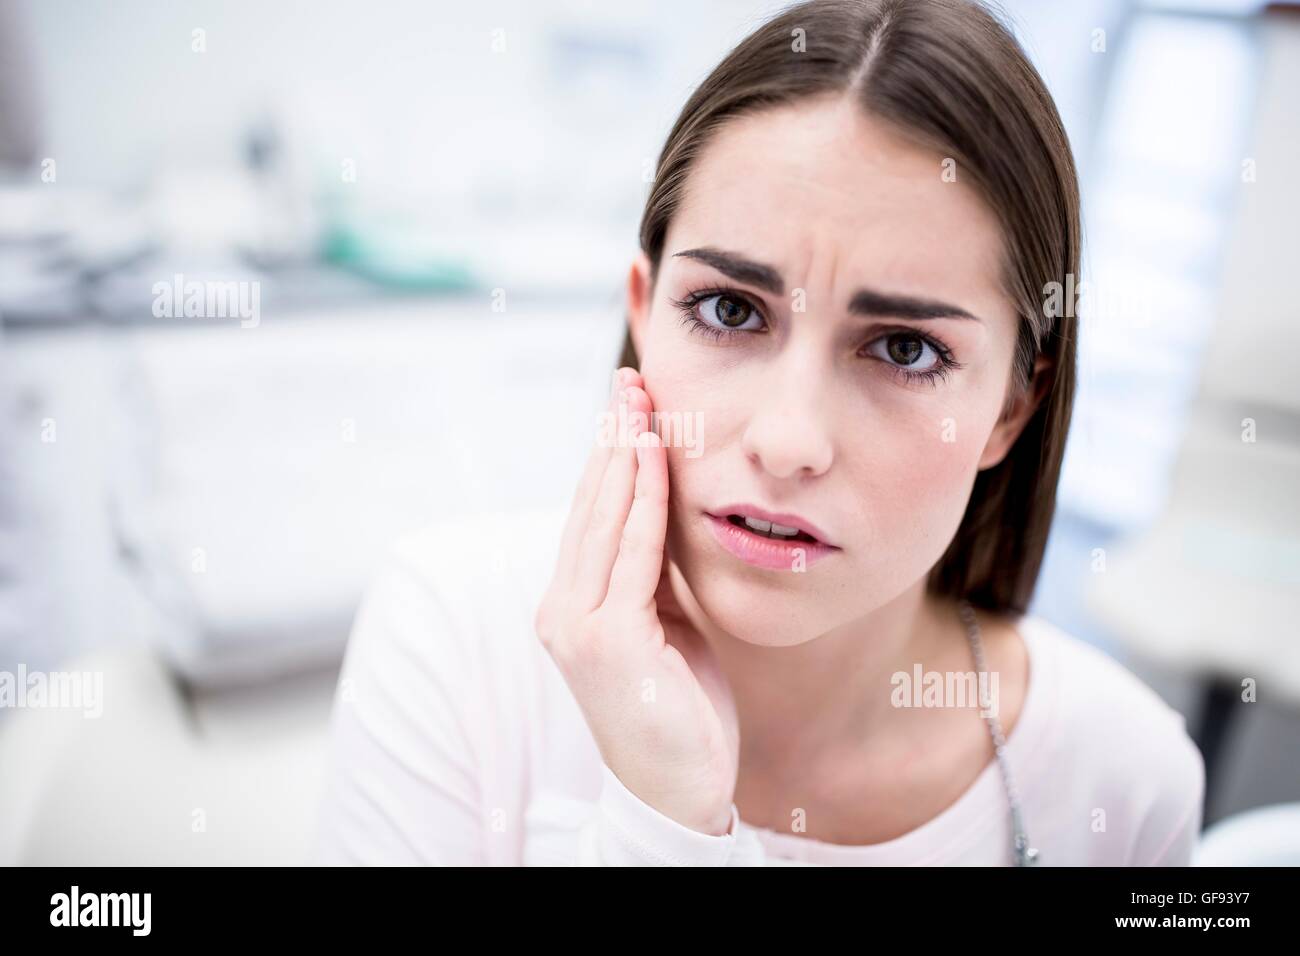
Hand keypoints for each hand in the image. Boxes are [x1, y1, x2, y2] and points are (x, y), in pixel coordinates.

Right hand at [534, 367, 738, 834]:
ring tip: (640, 401)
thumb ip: (652, 574)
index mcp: (569, 606)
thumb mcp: (665, 625)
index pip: (588, 516)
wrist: (679, 790)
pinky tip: (655, 458)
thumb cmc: (678, 708)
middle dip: (610, 438)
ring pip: (604, 521)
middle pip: (588, 507)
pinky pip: (633, 554)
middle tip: (630, 381)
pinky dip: (644, 501)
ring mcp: (577, 626)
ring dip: (623, 455)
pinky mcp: (607, 640)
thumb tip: (662, 514)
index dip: (605, 456)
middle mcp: (560, 611)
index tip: (627, 406)